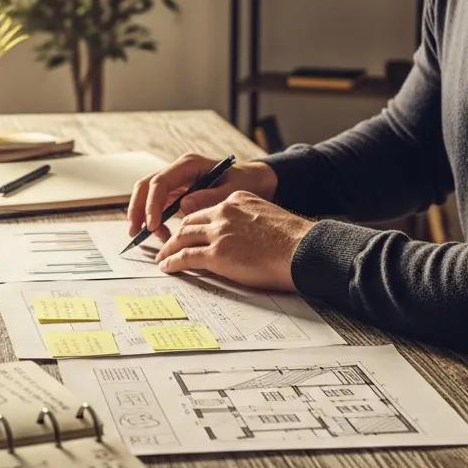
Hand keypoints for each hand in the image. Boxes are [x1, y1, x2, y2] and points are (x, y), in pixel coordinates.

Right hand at [127, 153, 278, 242]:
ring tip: (149, 237)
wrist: (257, 180)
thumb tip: (183, 206)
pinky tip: (161, 234)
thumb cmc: (247, 181)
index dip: (152, 204)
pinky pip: (159, 204)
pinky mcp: (178, 192)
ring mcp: (177, 181)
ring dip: (143, 215)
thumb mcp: (234, 190)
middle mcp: (179, 170)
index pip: (161, 182)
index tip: (153, 226)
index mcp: (189, 165)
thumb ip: (210, 197)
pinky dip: (156, 219)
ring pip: (149, 195)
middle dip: (137, 209)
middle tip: (135, 232)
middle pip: (146, 186)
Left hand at [154, 191, 314, 291]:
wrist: (304, 250)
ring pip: (182, 237)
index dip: (194, 223)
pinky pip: (185, 256)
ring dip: (169, 248)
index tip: (187, 232)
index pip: (206, 210)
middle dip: (177, 234)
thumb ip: (248, 222)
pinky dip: (172, 261)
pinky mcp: (217, 253)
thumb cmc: (294, 241)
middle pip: (189, 222)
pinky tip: (167, 266)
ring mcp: (219, 232)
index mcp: (238, 200)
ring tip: (163, 258)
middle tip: (168, 244)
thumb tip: (241, 240)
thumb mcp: (267, 219)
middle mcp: (224, 212)